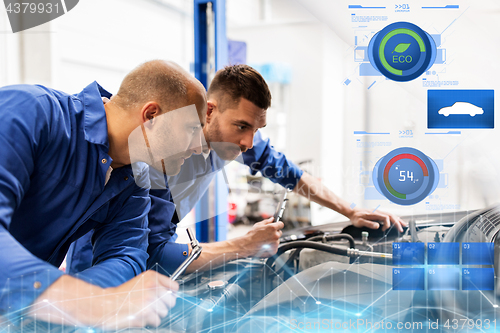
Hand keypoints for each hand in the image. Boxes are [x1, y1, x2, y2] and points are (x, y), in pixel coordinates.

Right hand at [30, 271, 177, 328]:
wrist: (104, 304)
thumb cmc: (120, 295)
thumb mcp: (139, 282)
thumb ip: (155, 285)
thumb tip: (172, 294)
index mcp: (152, 276)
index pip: (174, 287)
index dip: (170, 295)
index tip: (164, 299)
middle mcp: (153, 285)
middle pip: (171, 301)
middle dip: (163, 306)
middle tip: (150, 307)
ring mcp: (150, 299)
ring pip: (164, 312)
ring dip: (155, 315)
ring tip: (141, 311)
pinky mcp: (147, 312)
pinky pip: (157, 321)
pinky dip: (149, 322)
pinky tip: (138, 317)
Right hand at [237, 217, 283, 257]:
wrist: (247, 246)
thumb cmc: (251, 236)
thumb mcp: (258, 225)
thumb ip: (267, 221)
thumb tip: (272, 219)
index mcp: (272, 228)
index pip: (281, 224)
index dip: (278, 225)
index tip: (276, 226)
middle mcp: (275, 236)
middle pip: (279, 232)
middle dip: (275, 233)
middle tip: (267, 234)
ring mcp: (275, 244)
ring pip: (277, 240)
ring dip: (273, 240)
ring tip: (264, 241)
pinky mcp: (274, 251)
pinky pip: (275, 247)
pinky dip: (271, 247)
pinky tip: (265, 245)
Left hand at [347, 207, 405, 231]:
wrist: (352, 212)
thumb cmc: (355, 217)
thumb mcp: (360, 222)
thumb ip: (368, 224)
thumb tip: (377, 226)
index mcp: (374, 214)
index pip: (385, 217)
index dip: (387, 224)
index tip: (384, 230)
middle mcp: (377, 212)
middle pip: (390, 216)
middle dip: (397, 222)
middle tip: (402, 229)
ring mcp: (378, 212)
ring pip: (390, 215)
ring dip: (397, 220)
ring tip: (403, 225)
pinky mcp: (378, 213)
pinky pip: (388, 215)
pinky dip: (394, 218)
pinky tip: (396, 221)